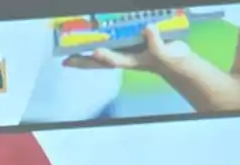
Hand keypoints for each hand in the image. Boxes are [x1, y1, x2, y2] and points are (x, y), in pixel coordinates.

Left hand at [65, 24, 180, 71]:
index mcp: (130, 61)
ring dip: (85, 50)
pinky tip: (89, 36)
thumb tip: (147, 27)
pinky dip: (98, 38)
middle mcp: (122, 55)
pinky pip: (109, 40)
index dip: (104, 56)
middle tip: (65, 60)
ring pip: (100, 50)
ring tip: (69, 51)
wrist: (174, 61)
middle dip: (82, 61)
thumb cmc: (169, 60)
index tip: (94, 52)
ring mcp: (123, 49)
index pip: (114, 59)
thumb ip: (156, 42)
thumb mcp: (164, 52)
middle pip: (98, 60)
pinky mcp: (127, 41)